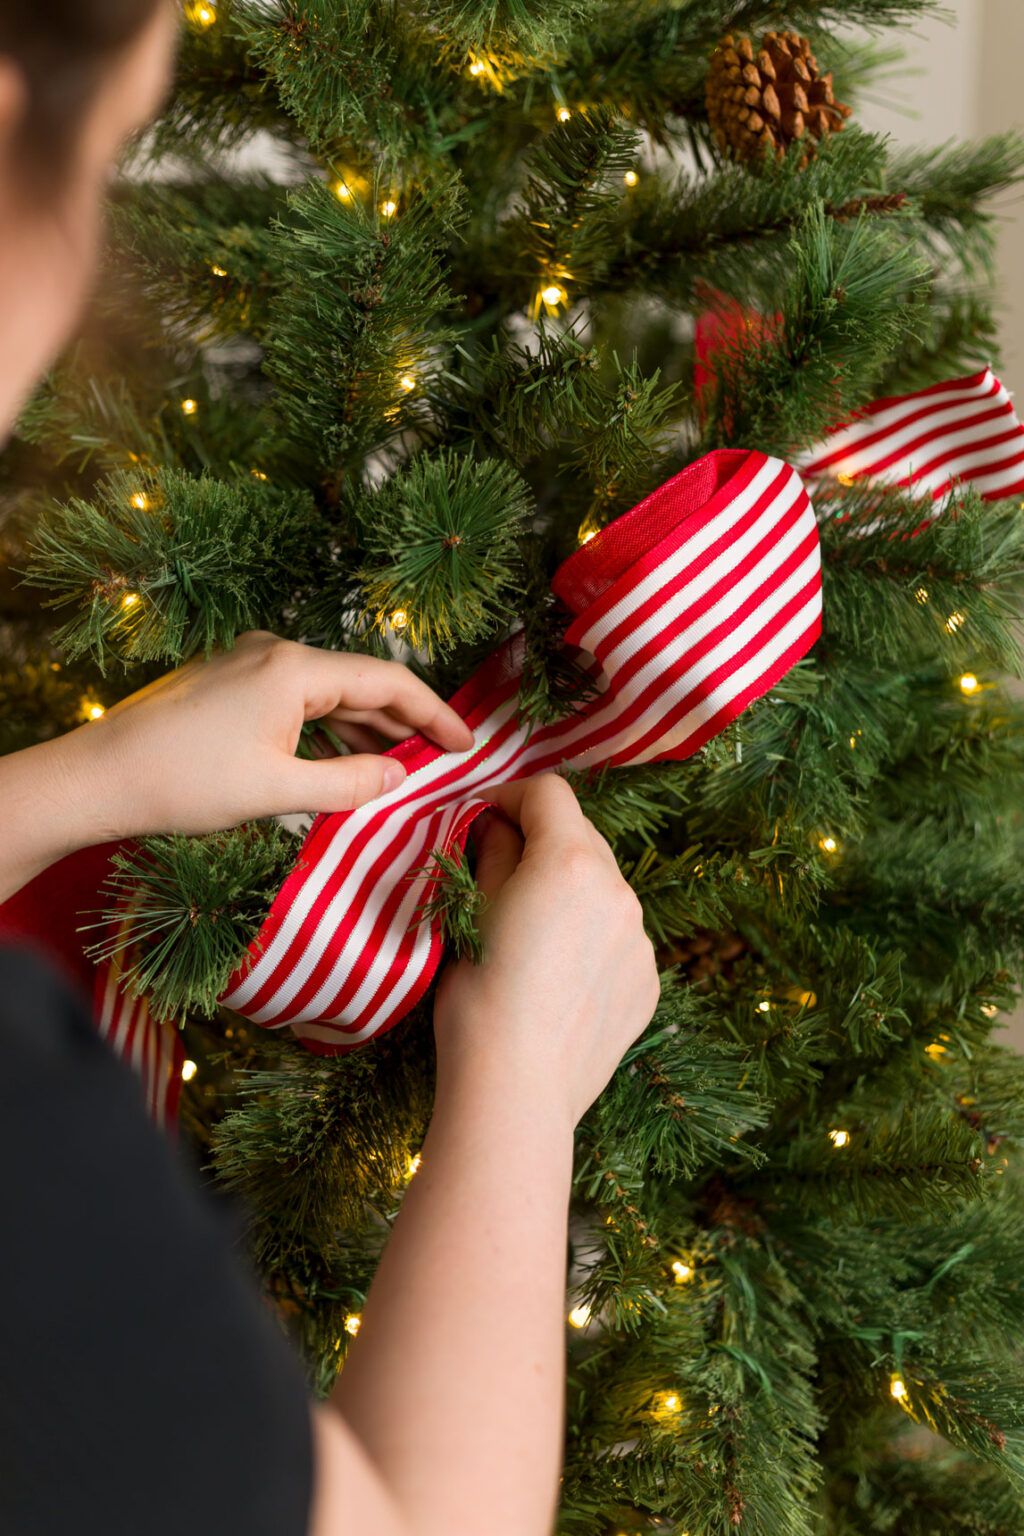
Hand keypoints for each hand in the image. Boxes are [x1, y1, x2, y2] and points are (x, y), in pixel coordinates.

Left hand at [57, 629, 475, 843]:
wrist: (98, 777)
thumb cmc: (184, 783)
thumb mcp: (279, 791)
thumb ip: (350, 782)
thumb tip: (399, 776)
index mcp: (295, 668)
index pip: (388, 680)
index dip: (434, 713)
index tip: (467, 743)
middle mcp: (276, 652)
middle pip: (361, 683)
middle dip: (404, 723)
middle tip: (443, 759)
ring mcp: (249, 663)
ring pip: (328, 694)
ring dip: (365, 730)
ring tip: (400, 768)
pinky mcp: (228, 682)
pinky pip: (296, 701)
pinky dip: (327, 730)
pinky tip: (342, 762)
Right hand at [432, 773, 659, 1129]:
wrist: (515, 1089)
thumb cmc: (478, 998)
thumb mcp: (469, 912)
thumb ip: (492, 854)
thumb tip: (496, 826)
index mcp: (570, 862)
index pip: (548, 793)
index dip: (510, 797)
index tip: (483, 819)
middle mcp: (619, 890)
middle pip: (581, 836)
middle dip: (542, 842)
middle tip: (499, 873)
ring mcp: (641, 939)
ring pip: (604, 889)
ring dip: (570, 891)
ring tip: (530, 934)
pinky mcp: (647, 981)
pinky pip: (619, 938)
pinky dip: (591, 938)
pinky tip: (557, 977)